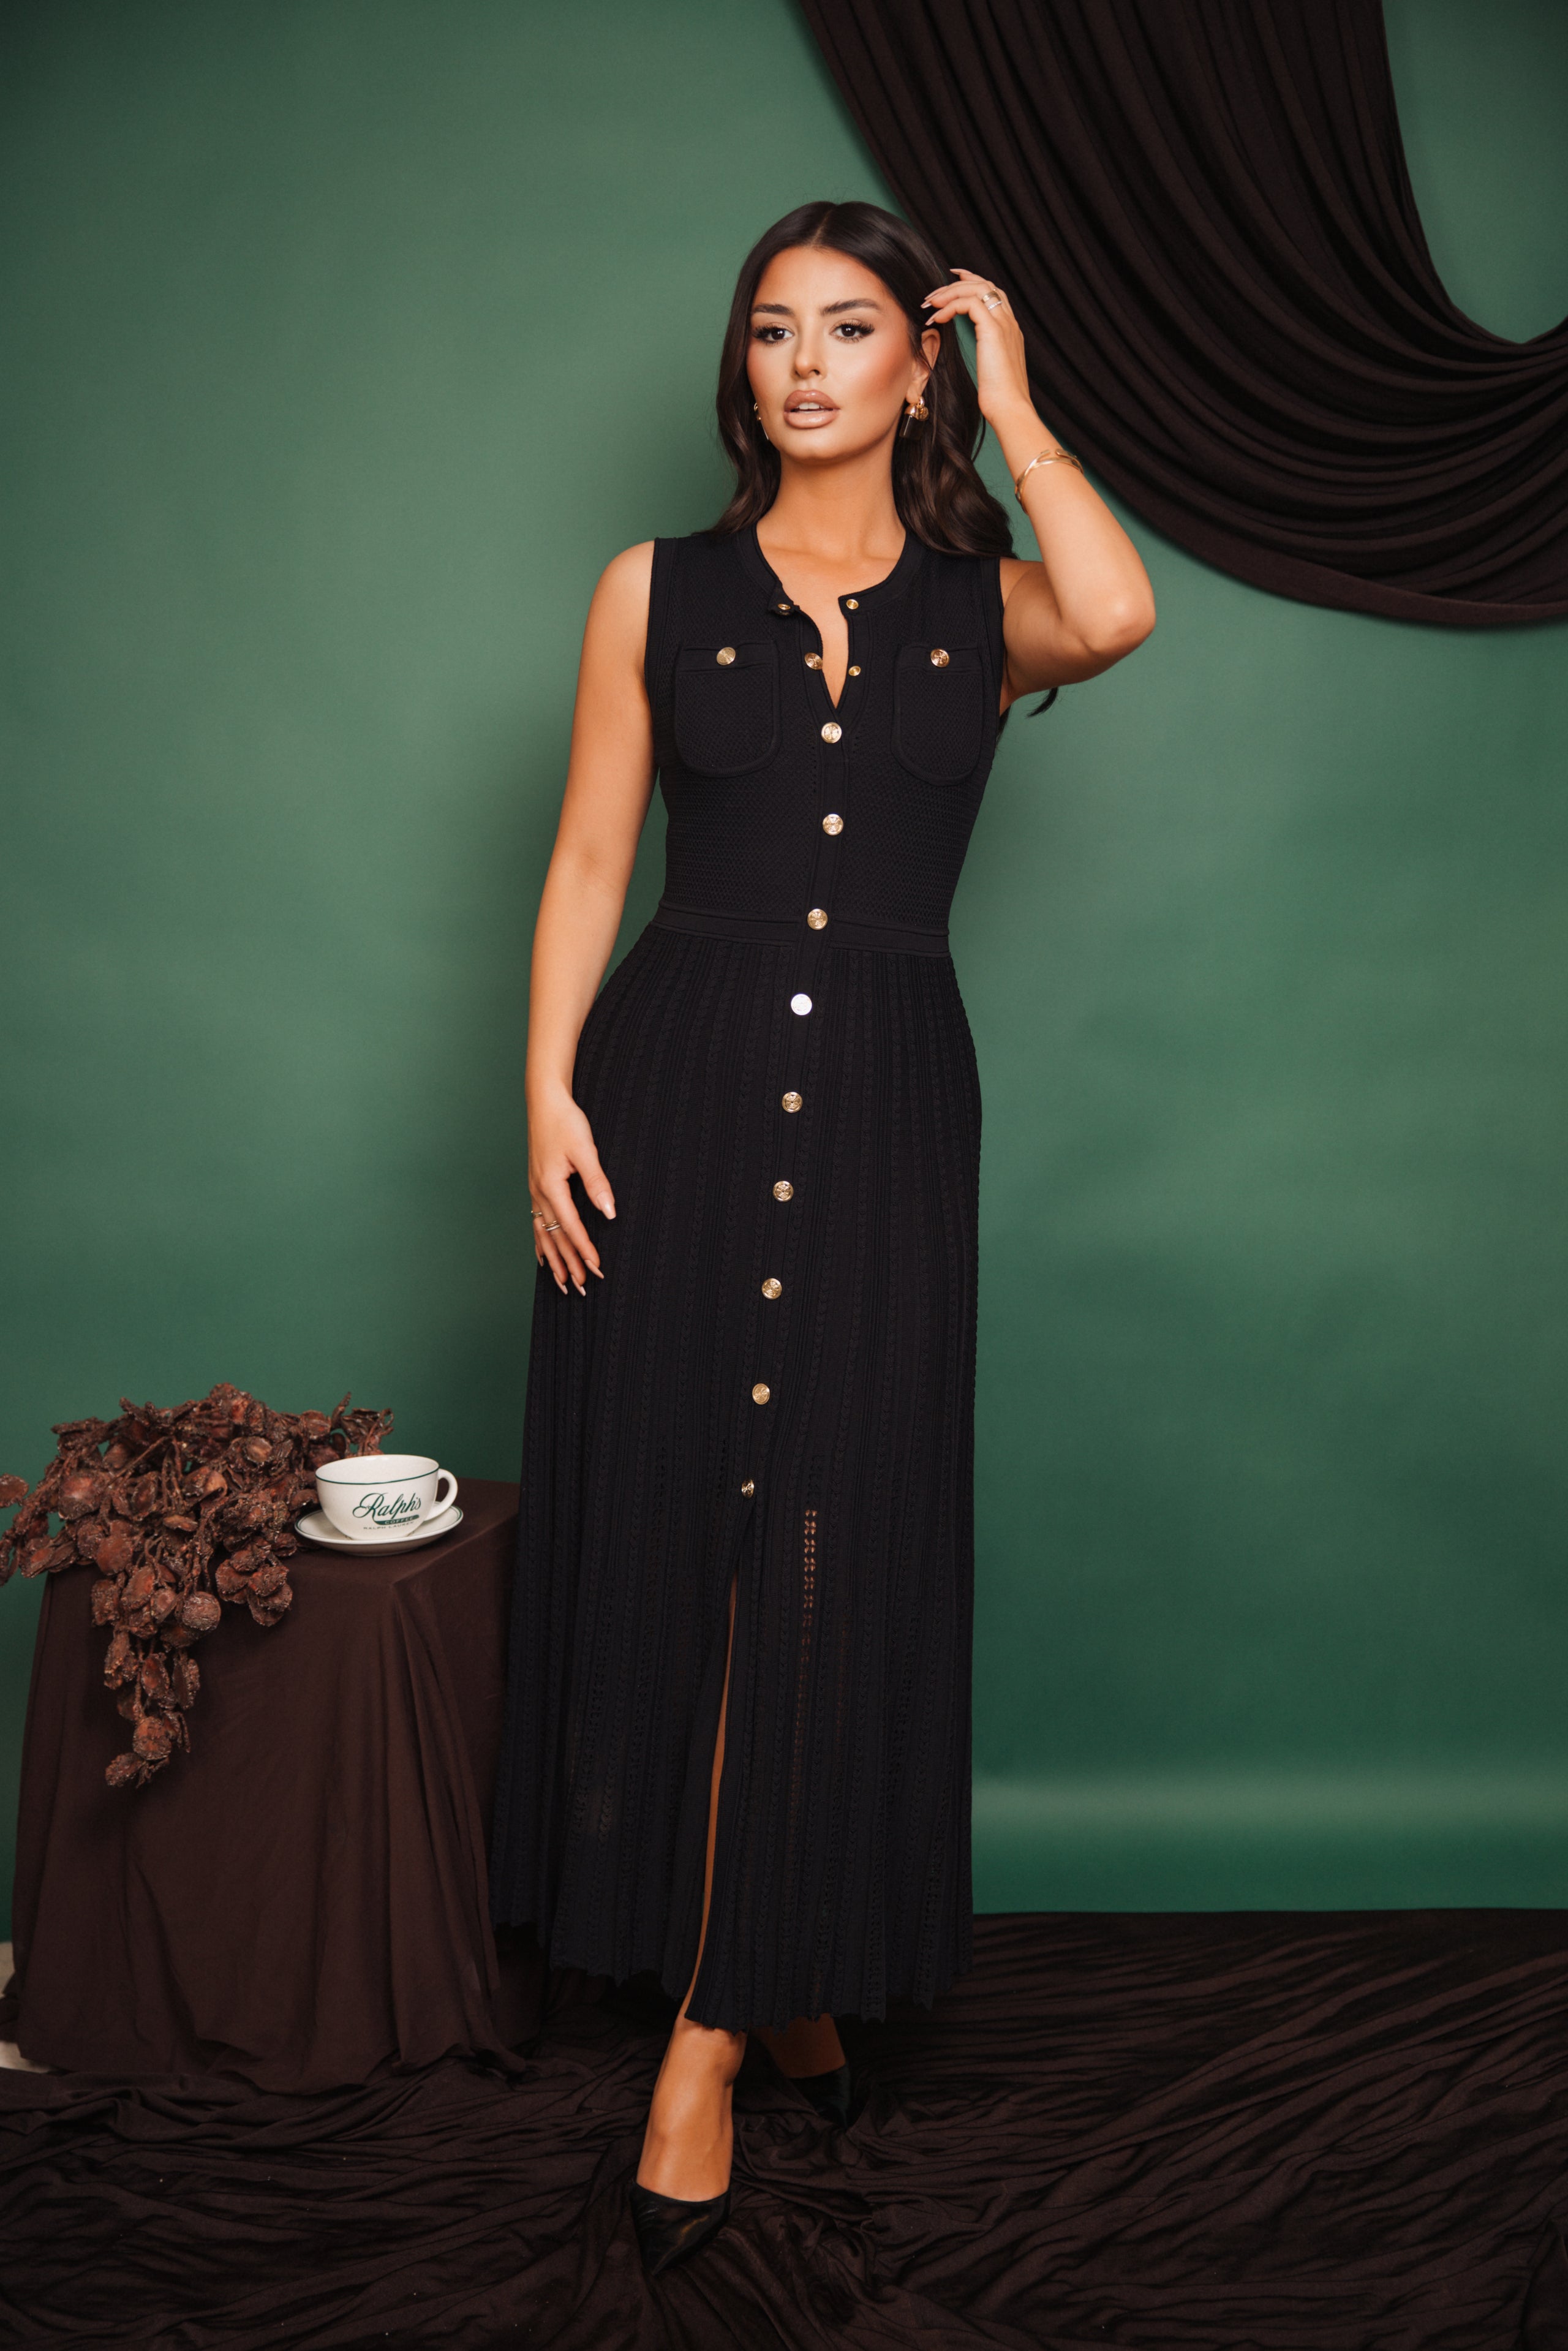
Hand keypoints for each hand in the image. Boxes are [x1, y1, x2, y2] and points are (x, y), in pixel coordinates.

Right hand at [527, 1084, 614, 1294]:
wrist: (545, 1102)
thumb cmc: (565, 1123)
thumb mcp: (585, 1150)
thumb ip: (597, 1182)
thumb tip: (609, 1212)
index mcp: (551, 1186)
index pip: (570, 1226)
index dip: (584, 1249)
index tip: (596, 1268)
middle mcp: (539, 1193)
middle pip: (555, 1237)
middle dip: (569, 1264)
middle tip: (582, 1289)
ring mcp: (535, 1191)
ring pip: (543, 1234)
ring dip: (555, 1260)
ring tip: (562, 1284)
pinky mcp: (536, 1187)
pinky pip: (536, 1224)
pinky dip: (541, 1244)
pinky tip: (543, 1258)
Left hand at [921, 267, 1032, 428]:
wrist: (1010, 408)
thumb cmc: (998, 398)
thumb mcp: (989, 369)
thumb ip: (982, 352)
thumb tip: (961, 348)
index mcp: (1010, 329)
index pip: (993, 292)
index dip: (972, 281)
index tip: (952, 279)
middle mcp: (1009, 322)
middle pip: (984, 284)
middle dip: (956, 283)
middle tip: (933, 294)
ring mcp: (1003, 324)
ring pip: (977, 289)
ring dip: (950, 292)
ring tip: (930, 303)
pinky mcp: (993, 331)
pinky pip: (968, 304)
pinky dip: (950, 306)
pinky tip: (936, 318)